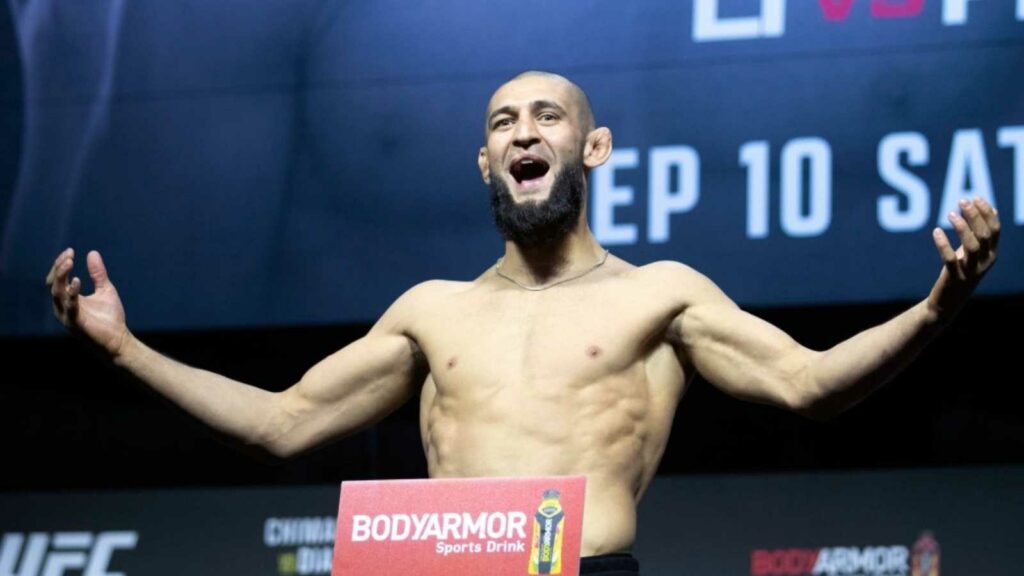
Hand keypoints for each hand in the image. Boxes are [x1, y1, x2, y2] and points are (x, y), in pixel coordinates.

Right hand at [45, 248, 131, 356]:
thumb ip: (97, 273)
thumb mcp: (105, 289)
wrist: (119, 339)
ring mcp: (67, 315)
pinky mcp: (75, 323)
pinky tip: (77, 281)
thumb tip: (92, 252)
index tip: (70, 251)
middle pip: (53, 284)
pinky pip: (69, 306)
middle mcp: (63, 307)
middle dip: (59, 268)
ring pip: (56, 293)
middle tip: (68, 255)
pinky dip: (71, 293)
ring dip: (62, 277)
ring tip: (69, 262)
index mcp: (67, 299)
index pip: (57, 279)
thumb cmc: (110, 317)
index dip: (61, 265)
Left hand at [927, 197, 999, 321]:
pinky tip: (936, 231)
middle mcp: (985, 262)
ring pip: (972, 246)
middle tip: (962, 201)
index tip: (975, 197)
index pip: (995, 230)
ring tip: (950, 213)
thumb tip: (990, 208)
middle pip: (984, 235)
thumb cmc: (960, 272)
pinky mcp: (954, 278)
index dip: (987, 212)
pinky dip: (943, 244)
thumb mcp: (973, 252)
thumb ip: (981, 233)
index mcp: (992, 254)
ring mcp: (971, 271)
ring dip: (962, 227)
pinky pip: (950, 259)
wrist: (947, 303)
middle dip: (975, 216)